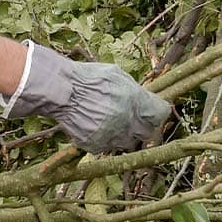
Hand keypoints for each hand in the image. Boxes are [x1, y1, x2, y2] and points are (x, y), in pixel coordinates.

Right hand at [3, 43, 170, 152]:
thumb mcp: (117, 75)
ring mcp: (112, 136)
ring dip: (123, 133)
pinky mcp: (97, 145)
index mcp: (136, 101)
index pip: (161, 114)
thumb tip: (145, 98)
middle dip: (141, 125)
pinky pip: (107, 146)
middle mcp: (128, 121)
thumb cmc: (88, 78)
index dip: (156, 112)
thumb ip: (135, 90)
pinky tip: (95, 125)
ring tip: (110, 120)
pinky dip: (104, 138)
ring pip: (127, 142)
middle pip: (147, 132)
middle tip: (131, 118)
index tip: (151, 111)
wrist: (61, 91)